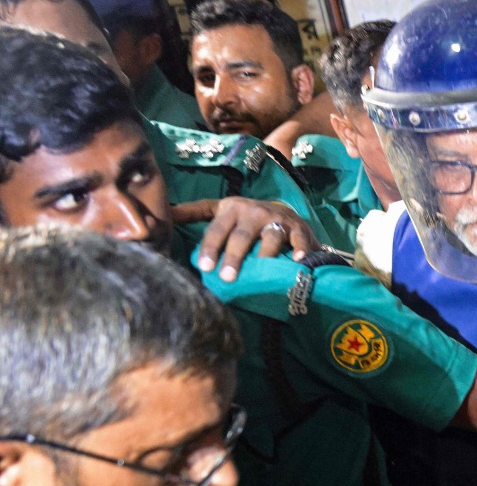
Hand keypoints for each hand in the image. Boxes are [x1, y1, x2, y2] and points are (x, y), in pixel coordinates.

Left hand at [173, 197, 318, 280]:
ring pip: (271, 237)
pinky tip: (299, 260)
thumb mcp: (222, 211)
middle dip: (234, 256)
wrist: (284, 214)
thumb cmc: (246, 218)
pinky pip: (300, 240)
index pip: (217, 228)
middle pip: (242, 235)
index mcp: (232, 207)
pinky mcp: (299, 229)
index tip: (204, 266)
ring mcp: (279, 219)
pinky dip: (301, 249)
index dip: (210, 246)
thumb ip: (195, 213)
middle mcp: (255, 211)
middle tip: (227, 277)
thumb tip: (166, 213)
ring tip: (260, 270)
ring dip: (265, 254)